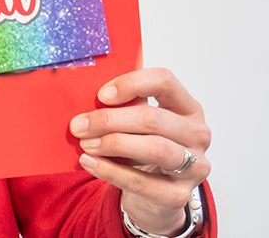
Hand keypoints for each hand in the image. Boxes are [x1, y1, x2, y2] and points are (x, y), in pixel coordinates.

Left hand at [70, 68, 211, 234]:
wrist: (155, 195)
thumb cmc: (144, 149)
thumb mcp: (138, 124)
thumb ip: (124, 107)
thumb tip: (86, 96)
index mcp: (188, 108)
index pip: (165, 81)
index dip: (131, 84)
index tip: (101, 95)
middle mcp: (197, 135)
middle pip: (153, 118)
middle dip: (109, 120)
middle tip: (79, 125)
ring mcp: (194, 166)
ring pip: (154, 148)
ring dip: (113, 143)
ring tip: (85, 144)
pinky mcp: (179, 194)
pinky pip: (141, 181)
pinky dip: (110, 171)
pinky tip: (89, 162)